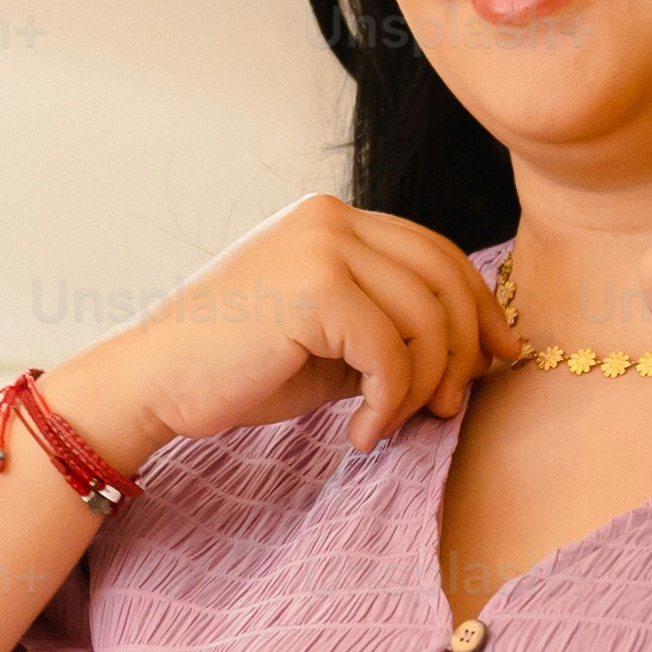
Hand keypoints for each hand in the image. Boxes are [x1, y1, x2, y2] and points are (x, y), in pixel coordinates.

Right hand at [44, 195, 514, 460]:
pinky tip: (361, 432)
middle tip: (451, 406)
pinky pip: (392, 353)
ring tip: (391, 423)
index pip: (434, 250)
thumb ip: (387, 328)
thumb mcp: (325, 339)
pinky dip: (389, 403)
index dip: (476, 305)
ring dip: (423, 385)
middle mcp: (331, 219)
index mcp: (332, 219)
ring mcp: (323, 247)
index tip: (498, 357)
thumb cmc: (233, 367)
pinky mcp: (317, 289)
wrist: (153, 380)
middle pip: (443, 277)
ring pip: (426, 319)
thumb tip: (477, 351)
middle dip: (465, 348)